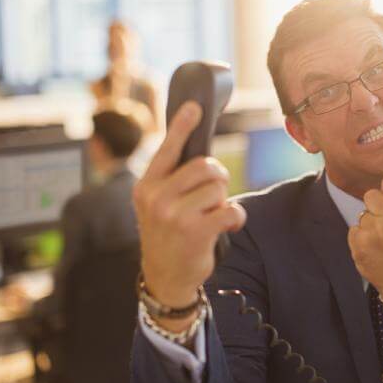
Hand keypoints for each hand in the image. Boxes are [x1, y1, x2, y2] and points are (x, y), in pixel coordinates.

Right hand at [133, 102, 246, 320]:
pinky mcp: (195, 231)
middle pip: (205, 166)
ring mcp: (173, 215)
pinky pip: (230, 210)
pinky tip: (227, 225)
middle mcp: (156, 197)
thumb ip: (172, 180)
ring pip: (218, 188)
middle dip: (218, 177)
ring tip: (213, 215)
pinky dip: (236, 217)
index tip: (195, 106)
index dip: (183, 126)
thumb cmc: (169, 234)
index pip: (167, 149)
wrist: (165, 276)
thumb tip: (202, 155)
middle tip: (213, 193)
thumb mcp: (158, 205)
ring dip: (223, 201)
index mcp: (146, 186)